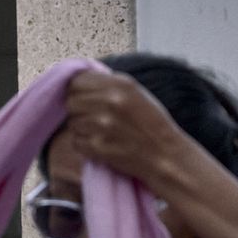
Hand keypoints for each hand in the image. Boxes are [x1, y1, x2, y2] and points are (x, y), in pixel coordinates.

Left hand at [64, 71, 192, 186]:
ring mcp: (102, 125)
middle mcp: (110, 101)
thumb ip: (108, 85)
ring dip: (83, 129)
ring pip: (72, 123)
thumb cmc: (151, 124)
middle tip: (94, 119)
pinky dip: (85, 145)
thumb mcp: (136, 93)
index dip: (77, 91)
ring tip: (103, 133)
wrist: (166, 156)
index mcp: (120, 84)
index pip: (76, 81)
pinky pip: (76, 142)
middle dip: (79, 111)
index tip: (84, 98)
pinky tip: (103, 145)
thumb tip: (76, 81)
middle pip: (71, 102)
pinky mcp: (98, 146)